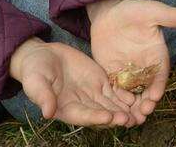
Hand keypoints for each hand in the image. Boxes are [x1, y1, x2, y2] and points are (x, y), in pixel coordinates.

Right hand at [8, 38, 135, 127]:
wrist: (42, 56)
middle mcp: (82, 105)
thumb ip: (43, 96)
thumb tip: (47, 113)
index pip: (84, 116)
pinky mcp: (100, 82)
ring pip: (112, 105)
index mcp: (67, 109)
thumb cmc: (35, 71)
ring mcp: (93, 94)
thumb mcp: (36, 82)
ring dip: (126, 110)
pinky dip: (126, 96)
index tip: (109, 117)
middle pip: (102, 114)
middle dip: (117, 117)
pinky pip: (115, 91)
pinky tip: (139, 97)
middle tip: (131, 119)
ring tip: (140, 113)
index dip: (97, 118)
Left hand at [87, 0, 175, 121]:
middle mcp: (145, 68)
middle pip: (148, 89)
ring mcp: (130, 73)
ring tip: (129, 119)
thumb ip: (170, 16)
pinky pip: (117, 91)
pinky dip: (117, 102)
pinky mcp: (114, 75)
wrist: (110, 13)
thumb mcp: (152, 11)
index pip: (160, 74)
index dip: (159, 86)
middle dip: (146, 102)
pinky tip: (114, 110)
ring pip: (133, 95)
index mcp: (157, 56)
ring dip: (132, 107)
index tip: (156, 96)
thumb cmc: (133, 10)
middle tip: (142, 113)